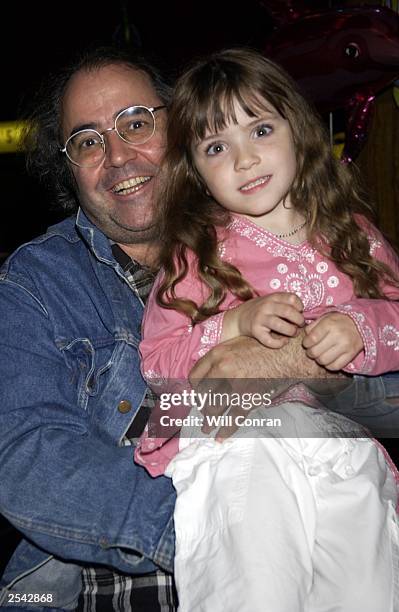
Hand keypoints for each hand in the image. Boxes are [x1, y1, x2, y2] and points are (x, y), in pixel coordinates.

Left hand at [189, 334, 344, 438]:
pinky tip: (220, 437)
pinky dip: (225, 430)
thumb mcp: (235, 344)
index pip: (194, 376)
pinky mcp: (248, 399)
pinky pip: (233, 419)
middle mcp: (222, 369)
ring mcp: (235, 385)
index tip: (197, 394)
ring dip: (209, 421)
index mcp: (217, 355)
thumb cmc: (263, 346)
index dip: (194, 388)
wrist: (286, 354)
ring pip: (214, 408)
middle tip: (203, 412)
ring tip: (206, 428)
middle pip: (203, 394)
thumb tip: (208, 372)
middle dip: (202, 406)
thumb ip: (220, 356)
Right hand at [222, 293, 304, 347]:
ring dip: (291, 331)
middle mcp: (266, 306)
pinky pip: (270, 341)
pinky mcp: (255, 331)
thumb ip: (285, 304)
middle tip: (300, 325)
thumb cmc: (260, 310)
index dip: (300, 307)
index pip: (292, 298)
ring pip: (281, 326)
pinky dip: (279, 344)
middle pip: (289, 312)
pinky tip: (283, 342)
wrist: (238, 318)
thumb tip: (303, 315)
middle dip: (299, 320)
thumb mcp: (271, 301)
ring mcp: (260, 319)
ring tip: (293, 333)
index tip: (299, 312)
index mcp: (273, 297)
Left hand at [302, 312, 363, 370]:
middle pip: (316, 352)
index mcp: (329, 324)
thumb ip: (312, 326)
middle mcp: (338, 335)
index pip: (312, 339)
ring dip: (318, 359)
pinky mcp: (351, 355)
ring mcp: (345, 346)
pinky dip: (328, 365)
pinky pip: (335, 366)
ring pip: (323, 361)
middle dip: (310, 352)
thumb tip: (305, 337)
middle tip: (311, 350)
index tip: (307, 343)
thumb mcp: (325, 317)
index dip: (306, 343)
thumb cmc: (339, 321)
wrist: (361, 324)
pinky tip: (328, 359)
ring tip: (319, 354)